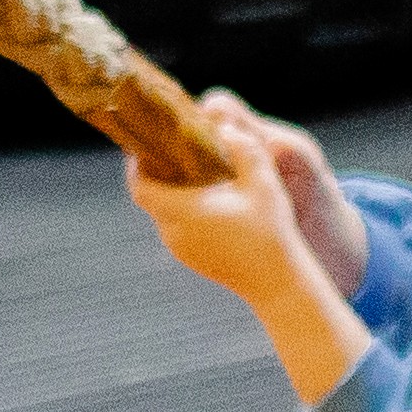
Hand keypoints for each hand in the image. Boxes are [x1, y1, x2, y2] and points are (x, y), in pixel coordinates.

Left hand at [130, 92, 350, 308]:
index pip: (140, 187)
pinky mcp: (190, 259)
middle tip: (174, 151)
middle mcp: (174, 231)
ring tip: (194, 173)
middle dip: (157, 174)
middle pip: (150, 198)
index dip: (136, 166)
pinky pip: (175, 228)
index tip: (145, 147)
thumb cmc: (270, 231)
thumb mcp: (264, 182)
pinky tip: (207, 201)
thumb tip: (224, 128)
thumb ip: (244, 149)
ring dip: (171, 193)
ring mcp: (180, 249)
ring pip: (163, 213)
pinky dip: (182, 211)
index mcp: (185, 210)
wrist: (276, 282)